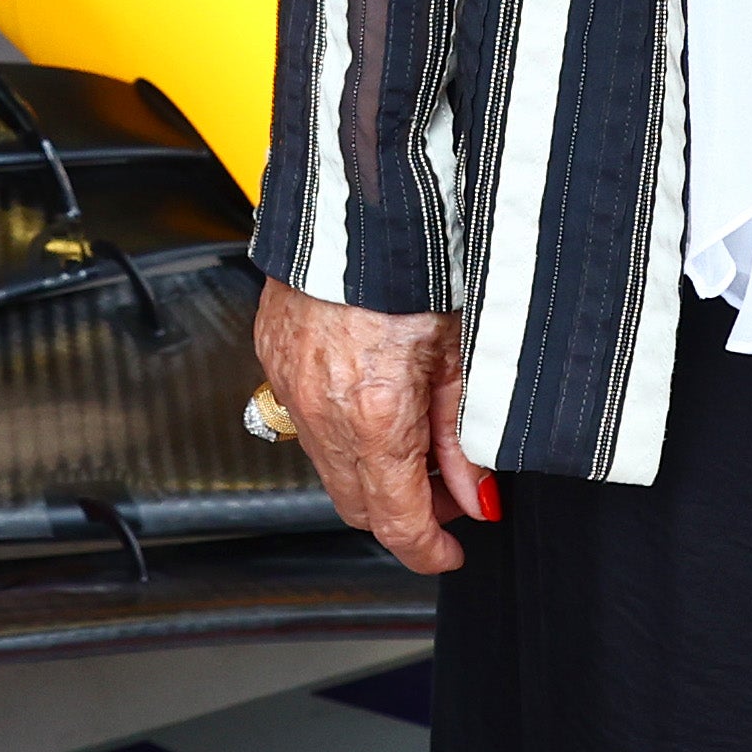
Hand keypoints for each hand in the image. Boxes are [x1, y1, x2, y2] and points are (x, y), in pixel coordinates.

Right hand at [253, 279, 491, 574]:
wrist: (357, 197)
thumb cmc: (417, 260)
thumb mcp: (462, 354)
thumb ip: (464, 437)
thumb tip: (476, 497)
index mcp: (374, 417)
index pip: (396, 522)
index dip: (427, 551)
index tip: (450, 553)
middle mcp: (322, 411)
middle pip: (358, 505)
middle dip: (404, 511)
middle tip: (447, 487)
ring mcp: (290, 385)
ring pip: (329, 465)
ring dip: (371, 470)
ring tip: (415, 435)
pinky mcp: (275, 356)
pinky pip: (306, 419)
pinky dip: (340, 428)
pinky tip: (375, 397)